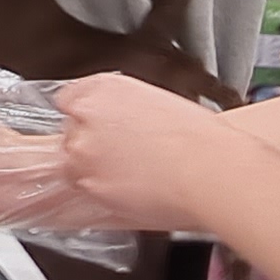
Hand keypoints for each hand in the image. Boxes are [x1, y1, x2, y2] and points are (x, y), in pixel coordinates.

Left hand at [52, 73, 239, 232]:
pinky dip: (102, 192)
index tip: (97, 126)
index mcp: (104, 88)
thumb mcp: (158, 102)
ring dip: (93, 169)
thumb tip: (119, 122)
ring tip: (130, 175)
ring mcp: (83, 152)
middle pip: (70, 132)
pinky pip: (85, 190)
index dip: (86, 115)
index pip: (69, 98)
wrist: (210, 170)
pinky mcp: (89, 185)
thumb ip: (124, 108)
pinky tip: (132, 190)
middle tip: (124, 154)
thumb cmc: (198, 139)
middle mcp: (86, 116)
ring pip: (72, 163)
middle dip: (91, 144)